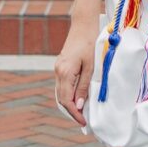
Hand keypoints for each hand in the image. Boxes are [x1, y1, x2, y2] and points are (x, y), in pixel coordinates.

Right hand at [53, 13, 97, 128]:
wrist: (83, 24)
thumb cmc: (90, 44)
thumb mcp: (90, 67)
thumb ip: (83, 87)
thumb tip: (79, 106)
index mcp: (65, 72)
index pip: (66, 101)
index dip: (75, 113)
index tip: (84, 122)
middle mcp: (58, 71)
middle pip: (61, 99)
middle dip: (71, 111)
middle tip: (83, 121)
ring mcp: (57, 68)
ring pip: (60, 93)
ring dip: (69, 104)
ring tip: (81, 113)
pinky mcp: (60, 65)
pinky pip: (61, 85)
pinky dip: (67, 95)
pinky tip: (76, 99)